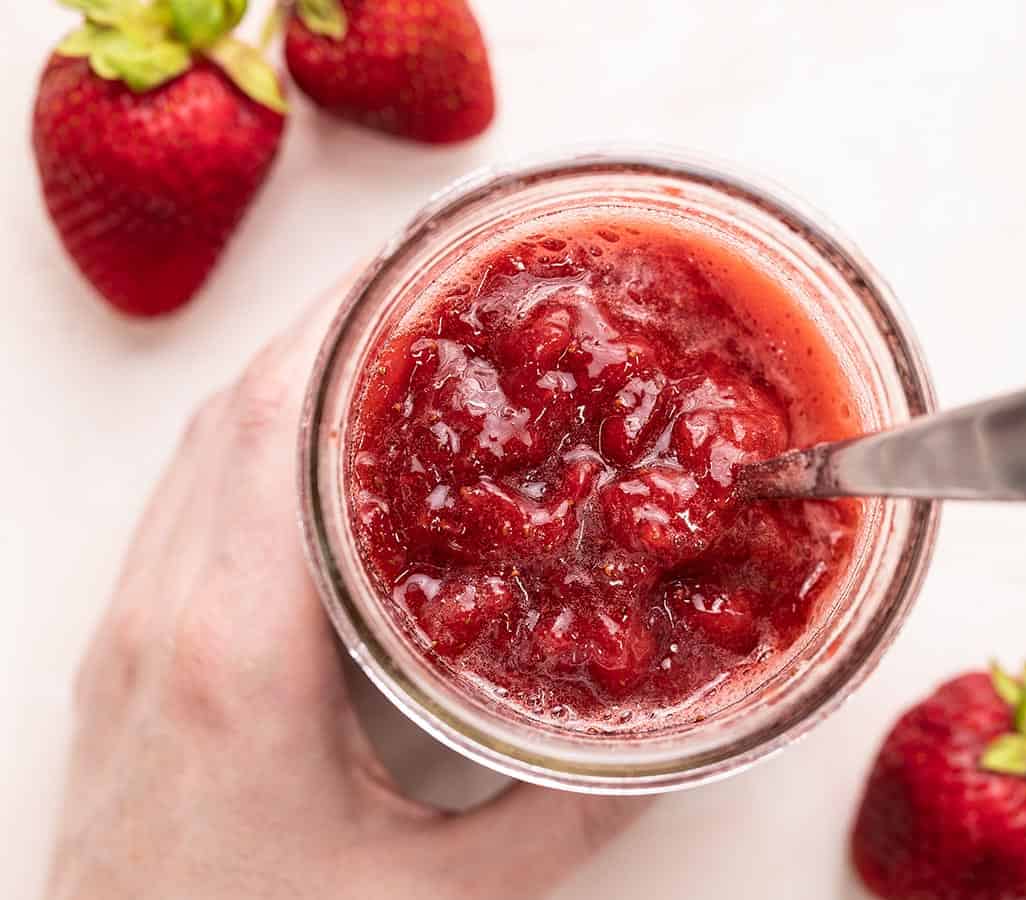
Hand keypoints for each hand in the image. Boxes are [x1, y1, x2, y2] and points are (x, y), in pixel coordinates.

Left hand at [45, 270, 648, 899]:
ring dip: (291, 379)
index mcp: (236, 652)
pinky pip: (190, 500)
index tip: (423, 265)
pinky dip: (257, 443)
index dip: (347, 324)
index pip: (279, 429)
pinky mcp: (131, 653)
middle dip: (332, 323)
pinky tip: (318, 454)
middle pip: (236, 412)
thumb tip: (656, 750)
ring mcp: (131, 628)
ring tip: (387, 344)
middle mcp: (163, 616)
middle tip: (430, 285)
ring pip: (203, 448)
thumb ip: (559, 819)